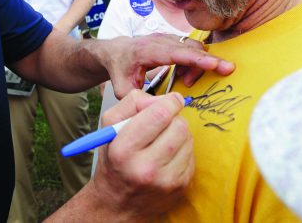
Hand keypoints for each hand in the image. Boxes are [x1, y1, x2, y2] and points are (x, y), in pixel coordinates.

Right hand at [91, 90, 193, 217]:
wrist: (119, 203)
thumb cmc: (114, 160)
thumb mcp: (109, 127)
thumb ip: (131, 102)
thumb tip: (162, 99)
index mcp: (123, 150)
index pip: (159, 114)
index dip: (170, 101)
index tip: (172, 99)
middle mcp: (145, 168)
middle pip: (179, 125)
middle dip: (174, 117)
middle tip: (164, 120)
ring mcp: (166, 180)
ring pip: (188, 138)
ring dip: (179, 133)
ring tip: (163, 140)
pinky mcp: (181, 187)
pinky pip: (192, 155)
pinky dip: (182, 150)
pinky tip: (168, 155)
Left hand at [101, 33, 233, 97]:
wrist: (116, 51)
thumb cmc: (120, 69)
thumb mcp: (122, 88)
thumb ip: (138, 100)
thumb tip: (159, 108)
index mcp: (146, 51)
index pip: (176, 53)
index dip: (196, 59)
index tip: (215, 64)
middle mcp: (159, 41)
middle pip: (190, 47)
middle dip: (210, 59)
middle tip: (227, 70)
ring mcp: (168, 38)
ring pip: (193, 47)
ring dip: (197, 65)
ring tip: (186, 81)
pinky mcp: (173, 40)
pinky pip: (191, 48)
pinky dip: (194, 61)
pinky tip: (183, 75)